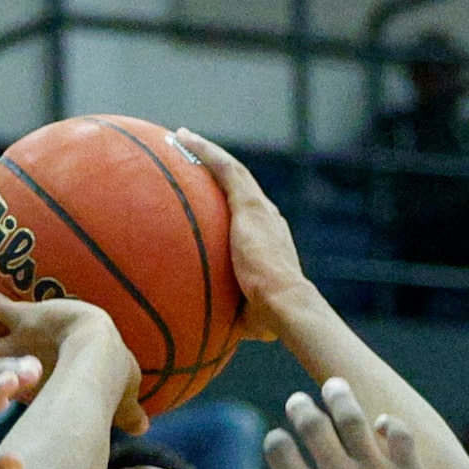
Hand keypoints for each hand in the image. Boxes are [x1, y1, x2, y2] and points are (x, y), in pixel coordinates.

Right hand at [0, 269, 146, 433]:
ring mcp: (16, 346)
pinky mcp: (20, 318)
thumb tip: (143, 426)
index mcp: (44, 393)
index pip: (25, 391)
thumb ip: (129, 412)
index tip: (3, 395)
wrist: (95, 358)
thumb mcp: (122, 402)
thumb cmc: (112, 383)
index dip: (16, 392)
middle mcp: (22, 373)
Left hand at [174, 128, 306, 340]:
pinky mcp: (250, 203)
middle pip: (240, 187)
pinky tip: (184, 138)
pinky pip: (224, 169)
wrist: (285, 302)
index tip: (213, 204)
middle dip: (218, 172)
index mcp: (270, 242)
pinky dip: (205, 152)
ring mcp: (260, 209)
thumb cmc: (267, 316)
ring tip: (183, 138)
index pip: (249, 217)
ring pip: (232, 171)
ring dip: (208, 153)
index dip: (231, 206)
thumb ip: (229, 313)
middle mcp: (268, 219)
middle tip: (194, 160)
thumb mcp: (243, 313)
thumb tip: (209, 331)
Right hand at [262, 379, 452, 468]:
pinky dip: (389, 424)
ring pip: (353, 419)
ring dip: (340, 398)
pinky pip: (399, 436)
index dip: (276, 441)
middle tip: (299, 401)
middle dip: (301, 408)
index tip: (279, 442)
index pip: (280, 448)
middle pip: (312, 424)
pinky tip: (384, 423)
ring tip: (335, 387)